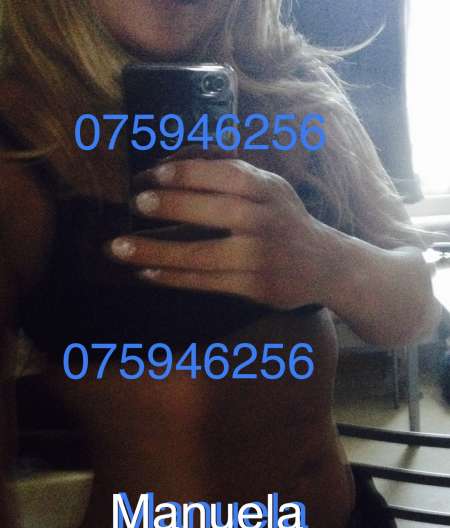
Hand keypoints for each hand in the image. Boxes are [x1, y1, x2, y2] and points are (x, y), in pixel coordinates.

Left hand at [107, 156, 332, 309]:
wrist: (324, 265)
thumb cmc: (283, 219)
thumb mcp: (268, 187)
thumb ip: (229, 173)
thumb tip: (172, 160)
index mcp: (266, 188)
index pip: (225, 174)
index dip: (187, 173)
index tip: (152, 173)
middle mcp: (264, 221)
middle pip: (213, 212)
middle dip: (171, 206)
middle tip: (135, 203)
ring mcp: (259, 257)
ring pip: (201, 254)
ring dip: (156, 252)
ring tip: (119, 249)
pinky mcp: (254, 287)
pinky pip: (205, 282)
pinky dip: (172, 278)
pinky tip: (146, 273)